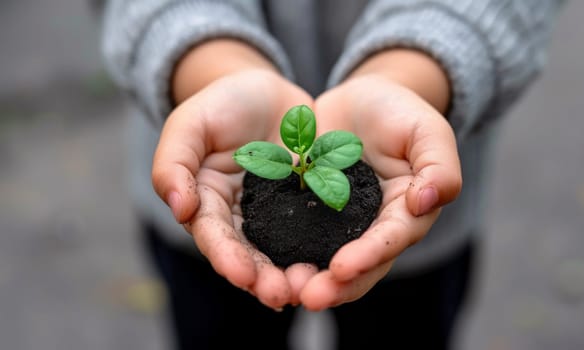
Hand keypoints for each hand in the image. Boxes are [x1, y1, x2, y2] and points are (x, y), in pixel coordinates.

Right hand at [151, 69, 313, 309]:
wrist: (266, 90)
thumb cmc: (221, 103)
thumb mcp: (191, 122)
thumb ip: (174, 162)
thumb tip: (179, 208)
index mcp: (206, 201)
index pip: (212, 234)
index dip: (226, 256)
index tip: (242, 274)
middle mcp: (238, 216)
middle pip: (247, 254)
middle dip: (261, 278)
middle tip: (280, 295)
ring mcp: (273, 214)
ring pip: (279, 251)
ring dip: (290, 274)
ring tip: (306, 291)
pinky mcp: (304, 205)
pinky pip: (311, 231)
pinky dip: (319, 251)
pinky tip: (334, 270)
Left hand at [297, 74, 461, 309]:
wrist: (362, 100)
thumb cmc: (401, 113)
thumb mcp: (427, 131)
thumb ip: (438, 165)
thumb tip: (427, 201)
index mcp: (406, 213)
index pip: (391, 240)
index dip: (370, 255)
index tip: (342, 267)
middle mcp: (373, 228)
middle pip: (359, 267)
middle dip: (336, 286)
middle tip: (308, 297)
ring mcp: (339, 224)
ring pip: (325, 261)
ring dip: (307, 279)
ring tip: (283, 291)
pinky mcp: (310, 212)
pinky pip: (296, 238)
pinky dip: (283, 254)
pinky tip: (262, 264)